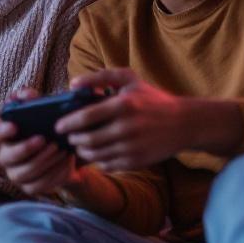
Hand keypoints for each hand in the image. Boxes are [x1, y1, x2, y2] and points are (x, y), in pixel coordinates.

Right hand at [0, 88, 75, 195]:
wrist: (69, 152)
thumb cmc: (50, 127)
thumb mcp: (43, 110)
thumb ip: (32, 99)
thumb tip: (28, 95)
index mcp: (6, 136)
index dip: (2, 131)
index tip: (14, 125)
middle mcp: (6, 155)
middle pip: (6, 157)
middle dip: (24, 149)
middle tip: (44, 139)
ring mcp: (17, 173)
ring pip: (24, 173)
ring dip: (43, 161)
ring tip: (61, 150)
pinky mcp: (30, 187)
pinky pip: (39, 185)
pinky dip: (55, 174)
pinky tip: (66, 162)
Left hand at [55, 69, 239, 171]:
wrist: (185, 123)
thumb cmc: (153, 99)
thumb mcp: (131, 80)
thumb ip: (102, 77)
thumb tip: (74, 83)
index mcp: (124, 105)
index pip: (85, 117)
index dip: (67, 123)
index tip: (58, 126)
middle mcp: (127, 128)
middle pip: (87, 139)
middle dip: (73, 140)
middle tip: (69, 137)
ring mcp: (132, 147)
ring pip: (95, 154)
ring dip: (82, 151)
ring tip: (80, 145)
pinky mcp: (137, 162)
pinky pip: (107, 165)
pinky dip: (97, 161)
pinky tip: (96, 153)